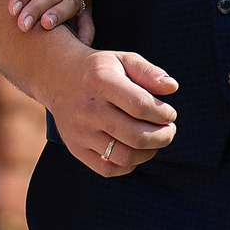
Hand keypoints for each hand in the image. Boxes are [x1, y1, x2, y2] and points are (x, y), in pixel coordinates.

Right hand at [38, 48, 177, 177]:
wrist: (57, 77)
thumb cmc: (99, 70)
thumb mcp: (123, 60)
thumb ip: (149, 72)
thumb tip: (172, 88)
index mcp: (100, 81)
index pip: (141, 106)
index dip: (163, 113)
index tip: (169, 112)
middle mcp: (87, 108)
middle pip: (136, 136)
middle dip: (163, 136)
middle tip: (169, 129)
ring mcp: (80, 131)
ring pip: (125, 156)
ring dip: (149, 152)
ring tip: (154, 140)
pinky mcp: (75, 148)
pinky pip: (109, 169)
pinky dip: (129, 164)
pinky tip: (134, 150)